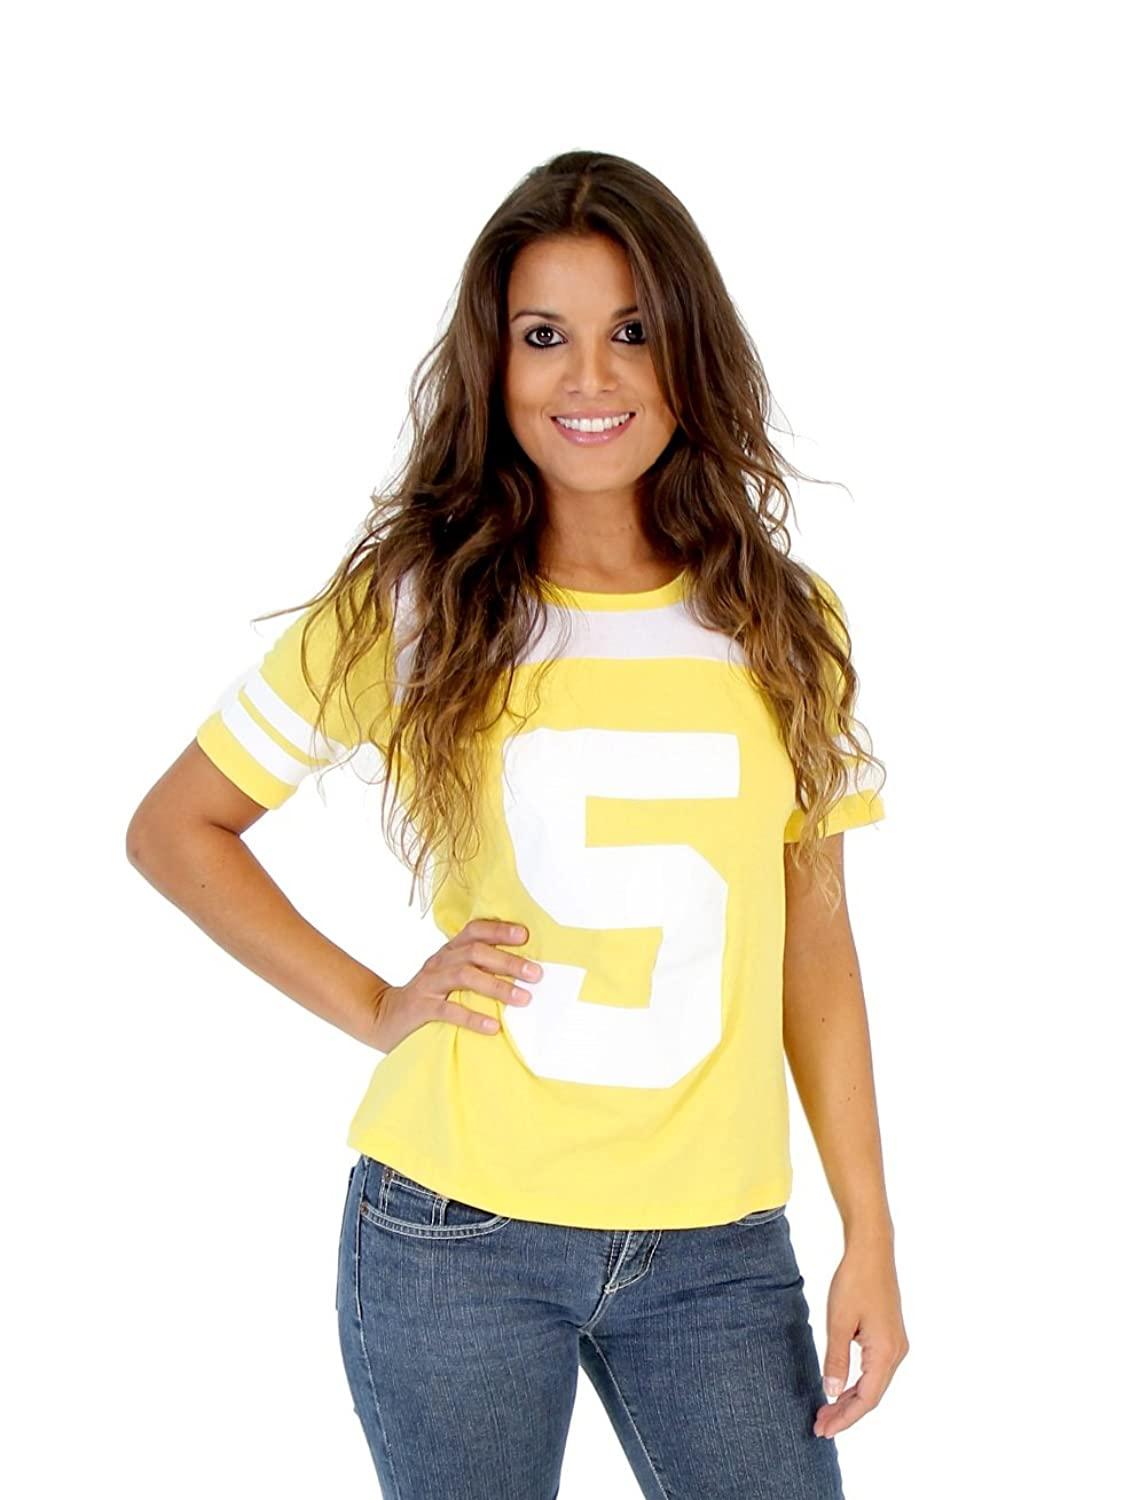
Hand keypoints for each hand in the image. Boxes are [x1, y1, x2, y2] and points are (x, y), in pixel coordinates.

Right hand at [373, 918, 541, 1052]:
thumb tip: (522, 970)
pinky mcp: (421, 1008)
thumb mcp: (450, 976)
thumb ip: (477, 969)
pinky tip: (493, 1026)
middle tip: (535, 974)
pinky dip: (473, 1018)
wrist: (384, 1016)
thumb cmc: (429, 996)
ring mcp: (429, 984)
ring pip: (464, 976)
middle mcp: (439, 962)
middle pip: (475, 952)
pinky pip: (449, 1010)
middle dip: (508, 961)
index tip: (525, 935)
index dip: (499, 930)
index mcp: (449, 951)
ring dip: (496, 986)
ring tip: (522, 998)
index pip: (474, 930)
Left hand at [814, 1238, 908, 1439]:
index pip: (867, 1399)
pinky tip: (841, 1386)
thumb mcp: (839, 1321)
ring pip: (873, 1383)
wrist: (871, 1251)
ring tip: (826, 1410)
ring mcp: (895, 1344)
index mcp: (886, 1352)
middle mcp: (896, 1352)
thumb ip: (836, 1358)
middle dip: (846, 1412)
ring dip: (851, 1399)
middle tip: (819, 1425)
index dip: (845, 1418)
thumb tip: (832, 1392)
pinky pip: (874, 1370)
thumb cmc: (854, 1281)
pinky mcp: (889, 1336)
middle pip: (872, 1395)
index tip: (824, 1430)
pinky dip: (857, 1383)